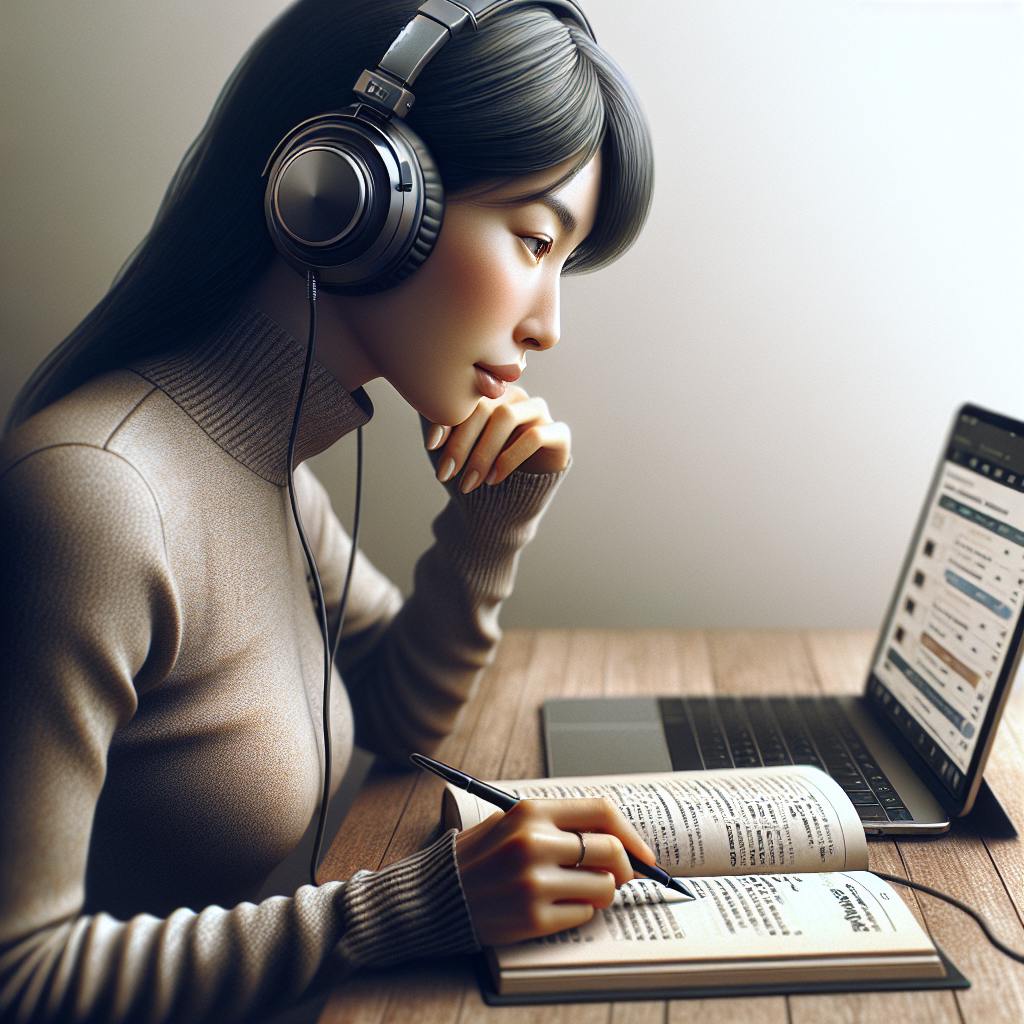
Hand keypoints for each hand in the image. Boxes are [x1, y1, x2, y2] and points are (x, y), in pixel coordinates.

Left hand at [425, 386, 569, 492]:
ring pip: (507, 417)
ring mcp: (539, 412)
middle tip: (446, 472)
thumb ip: (439, 424)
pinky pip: (535, 436)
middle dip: (462, 442)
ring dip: (483, 452)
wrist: (505, 504)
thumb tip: (423, 406)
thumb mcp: (452, 448)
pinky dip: (509, 458)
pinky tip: (494, 479)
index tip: (432, 445)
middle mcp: (515, 396)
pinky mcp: (559, 433)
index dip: (447, 418)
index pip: (467, 397)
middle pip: (485, 406)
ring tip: (469, 481)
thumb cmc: (475, 470)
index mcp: (489, 393)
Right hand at [454, 798, 655, 945]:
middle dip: (626, 867)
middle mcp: (535, 843)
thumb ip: (561, 826)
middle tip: (620, 875)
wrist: (436, 894)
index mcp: (531, 812)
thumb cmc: (478, 857)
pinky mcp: (533, 916)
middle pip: (611, 851)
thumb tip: (619, 843)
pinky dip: (578, 912)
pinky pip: (583, 914)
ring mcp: (535, 882)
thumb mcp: (514, 823)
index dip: (630, 833)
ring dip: (601, 892)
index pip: (601, 812)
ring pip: (604, 887)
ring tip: (578, 890)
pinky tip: (554, 905)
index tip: (643, 851)